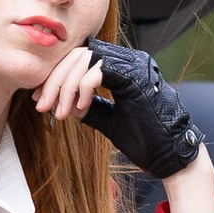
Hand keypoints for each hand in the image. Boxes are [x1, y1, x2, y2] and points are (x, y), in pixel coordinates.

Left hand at [35, 38, 205, 184]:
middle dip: (55, 80)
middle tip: (42, 105)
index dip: (57, 76)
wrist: (171, 158)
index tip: (42, 99)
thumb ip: (90, 106)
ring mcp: (134, 65)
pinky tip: (79, 110)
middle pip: (78, 54)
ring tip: (59, 112)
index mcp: (124, 67)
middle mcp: (130, 59)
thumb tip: (65, 100)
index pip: (80, 58)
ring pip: (85, 59)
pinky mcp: (136, 77)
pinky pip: (97, 71)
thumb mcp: (109, 120)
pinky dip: (81, 89)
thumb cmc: (146, 141)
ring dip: (65, 86)